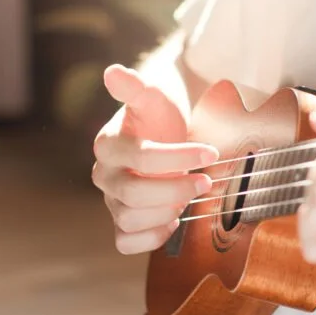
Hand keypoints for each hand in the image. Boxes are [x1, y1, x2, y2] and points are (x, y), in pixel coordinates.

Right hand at [92, 65, 218, 253]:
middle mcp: (105, 175)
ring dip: (165, 212)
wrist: (168, 129)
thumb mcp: (154, 95)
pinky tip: (173, 223)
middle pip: (134, 194)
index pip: (142, 157)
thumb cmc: (162, 112)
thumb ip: (135, 87)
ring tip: (188, 198)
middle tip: (206, 180)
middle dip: (175, 189)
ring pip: (129, 220)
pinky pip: (125, 242)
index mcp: (108, 145)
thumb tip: (113, 72)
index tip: (211, 152)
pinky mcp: (123, 220)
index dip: (179, 157)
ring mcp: (112, 200)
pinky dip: (149, 238)